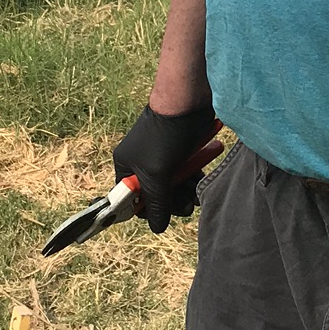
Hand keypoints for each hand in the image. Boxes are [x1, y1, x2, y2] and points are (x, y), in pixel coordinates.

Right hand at [113, 101, 221, 233]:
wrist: (187, 102)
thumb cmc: (165, 137)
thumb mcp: (157, 175)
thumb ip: (157, 203)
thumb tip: (157, 227)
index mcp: (126, 166)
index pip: (131, 200)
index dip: (148, 209)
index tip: (164, 213)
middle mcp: (140, 162)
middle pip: (156, 194)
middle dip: (174, 200)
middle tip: (189, 202)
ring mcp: (160, 156)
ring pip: (174, 184)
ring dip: (188, 189)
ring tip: (199, 188)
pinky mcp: (179, 150)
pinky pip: (186, 171)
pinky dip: (195, 174)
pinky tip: (203, 174)